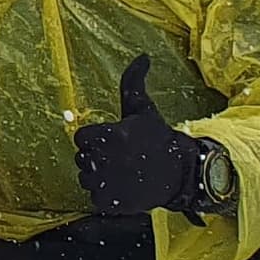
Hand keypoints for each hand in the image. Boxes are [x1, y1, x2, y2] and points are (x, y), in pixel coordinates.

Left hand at [71, 56, 222, 222]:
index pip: (80, 138)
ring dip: (98, 177)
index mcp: (110, 135)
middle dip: (97, 158)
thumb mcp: (143, 108)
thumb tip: (143, 56)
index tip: (111, 141)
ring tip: (122, 173)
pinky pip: (93, 198)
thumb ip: (133, 82)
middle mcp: (106, 159)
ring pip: (85, 178)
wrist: (179, 173)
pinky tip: (122, 187)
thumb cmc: (157, 138)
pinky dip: (104, 196)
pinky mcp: (111, 203)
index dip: (94, 139)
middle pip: (81, 158)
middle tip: (121, 158)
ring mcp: (108, 183)